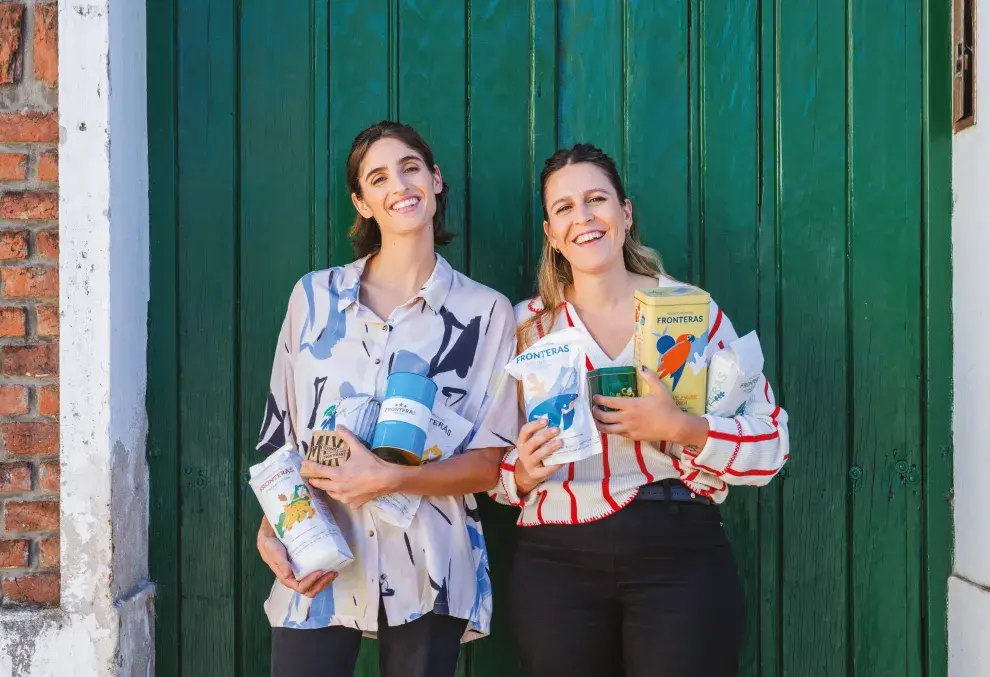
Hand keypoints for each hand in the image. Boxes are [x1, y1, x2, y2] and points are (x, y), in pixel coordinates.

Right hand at [257, 516, 336, 597]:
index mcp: (286, 577)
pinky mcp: (305, 564)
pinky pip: (316, 573)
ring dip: (325, 580)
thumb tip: (288, 574)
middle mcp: (295, 577)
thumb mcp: (272, 550)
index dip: (311, 582)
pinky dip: (325, 573)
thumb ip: (279, 561)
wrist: (271, 534)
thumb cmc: (270, 543)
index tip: (320, 572)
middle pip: (310, 589)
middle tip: (332, 573)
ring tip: (334, 571)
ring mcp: (301, 572)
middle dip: (322, 584)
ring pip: (315, 584)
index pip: (300, 587)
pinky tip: (331, 564)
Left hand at [305, 426, 401, 508]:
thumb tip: (339, 426)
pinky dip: (343, 496)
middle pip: (321, 485)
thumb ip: (347, 437)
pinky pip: (344, 500)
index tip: (304, 465)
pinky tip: (345, 493)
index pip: (318, 470)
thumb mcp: (358, 448)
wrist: (386, 479)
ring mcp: (345, 497)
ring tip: (328, 485)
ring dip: (328, 489)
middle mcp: (338, 488)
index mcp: (337, 474)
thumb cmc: (371, 464)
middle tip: (312, 478)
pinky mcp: (353, 504)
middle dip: (315, 481)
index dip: (309, 467)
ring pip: (331, 494)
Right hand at [513, 418, 563, 496]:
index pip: (525, 431)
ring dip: (550, 448)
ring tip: (560, 442)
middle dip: (545, 435)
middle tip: (557, 430)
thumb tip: (558, 423)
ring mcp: (528, 464)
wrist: (527, 474)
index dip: (534, 425)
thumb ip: (540, 435)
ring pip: (538, 455)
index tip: (546, 420)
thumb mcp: (531, 444)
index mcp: (521, 442)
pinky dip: (556, 464)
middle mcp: (523, 452)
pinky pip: (546, 469)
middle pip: (532, 442)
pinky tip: (563, 460)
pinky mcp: (535, 474)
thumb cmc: (533, 454)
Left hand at [592, 367, 709, 447]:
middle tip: (593, 408)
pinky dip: (612, 430)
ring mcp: (629, 429)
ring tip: (596, 420)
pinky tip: (611, 427)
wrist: (675, 427)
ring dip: (599, 424)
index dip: (600, 399)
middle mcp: (627, 418)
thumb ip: (649, 377)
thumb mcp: (659, 389)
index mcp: (631, 405)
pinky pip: (618, 434)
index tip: (595, 397)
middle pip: (604, 416)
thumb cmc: (667, 407)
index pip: (610, 402)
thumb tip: (641, 367)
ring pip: (608, 429)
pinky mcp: (633, 437)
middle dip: (596, 412)